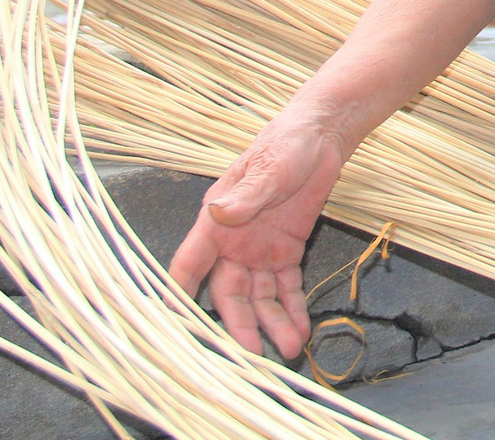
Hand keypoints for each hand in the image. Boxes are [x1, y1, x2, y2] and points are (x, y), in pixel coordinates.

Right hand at [167, 120, 347, 357]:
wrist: (320, 138)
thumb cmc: (285, 145)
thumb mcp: (268, 168)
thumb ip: (247, 195)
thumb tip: (221, 213)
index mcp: (215, 223)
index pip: (189, 265)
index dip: (178, 296)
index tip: (175, 330)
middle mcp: (232, 244)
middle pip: (228, 293)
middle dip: (238, 325)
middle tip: (250, 357)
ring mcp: (259, 251)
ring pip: (259, 297)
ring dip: (271, 324)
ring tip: (287, 351)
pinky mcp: (287, 251)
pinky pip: (287, 287)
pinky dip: (293, 308)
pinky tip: (301, 330)